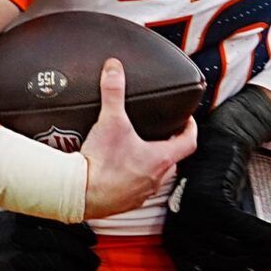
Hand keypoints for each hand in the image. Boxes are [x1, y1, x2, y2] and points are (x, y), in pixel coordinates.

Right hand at [0, 211, 99, 270]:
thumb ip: (21, 223)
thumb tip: (66, 213)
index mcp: (5, 219)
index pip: (51, 216)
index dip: (76, 227)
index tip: (89, 236)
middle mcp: (7, 237)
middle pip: (58, 238)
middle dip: (81, 248)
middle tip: (94, 256)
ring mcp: (10, 260)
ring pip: (59, 259)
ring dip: (82, 265)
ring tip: (93, 270)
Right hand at [81, 59, 197, 217]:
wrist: (80, 194)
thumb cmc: (101, 163)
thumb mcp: (110, 121)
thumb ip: (114, 92)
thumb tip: (114, 68)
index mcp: (160, 159)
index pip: (189, 142)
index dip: (191, 128)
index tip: (186, 119)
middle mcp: (156, 178)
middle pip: (173, 159)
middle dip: (170, 145)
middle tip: (162, 132)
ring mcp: (141, 193)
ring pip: (156, 176)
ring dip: (152, 163)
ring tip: (140, 149)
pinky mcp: (125, 202)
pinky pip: (137, 189)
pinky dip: (134, 178)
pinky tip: (120, 170)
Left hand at [162, 86, 270, 270]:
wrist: (219, 142)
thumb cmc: (217, 186)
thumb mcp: (207, 222)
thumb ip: (215, 247)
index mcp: (173, 239)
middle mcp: (178, 228)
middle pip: (217, 262)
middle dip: (250, 265)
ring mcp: (193, 215)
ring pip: (234, 246)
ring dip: (264, 252)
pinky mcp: (212, 201)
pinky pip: (246, 228)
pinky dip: (269, 236)